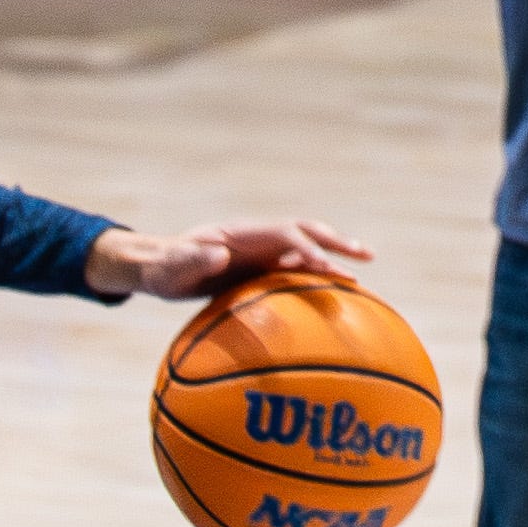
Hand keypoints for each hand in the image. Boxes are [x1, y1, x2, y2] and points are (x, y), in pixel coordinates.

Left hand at [83, 211, 383, 304]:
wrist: (160, 266)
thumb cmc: (165, 268)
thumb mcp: (174, 266)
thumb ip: (194, 259)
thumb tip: (219, 254)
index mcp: (242, 233)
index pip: (284, 234)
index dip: (307, 247)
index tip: (325, 266)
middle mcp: (258, 238)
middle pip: (306, 233)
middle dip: (336, 243)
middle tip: (366, 257)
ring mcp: (262, 251)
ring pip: (306, 249)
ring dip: (333, 258)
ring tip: (360, 275)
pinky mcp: (261, 267)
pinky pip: (295, 268)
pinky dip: (317, 274)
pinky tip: (332, 293)